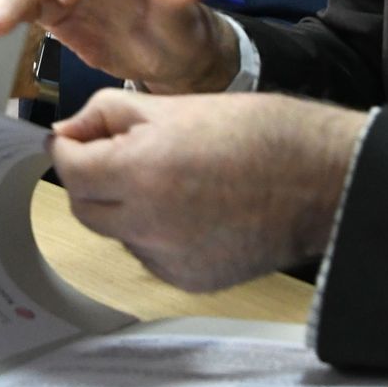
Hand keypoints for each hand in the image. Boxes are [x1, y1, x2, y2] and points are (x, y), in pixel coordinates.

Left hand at [50, 89, 368, 291]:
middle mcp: (147, 222)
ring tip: (168, 183)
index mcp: (139, 171)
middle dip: (89, 181)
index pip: (69, 169)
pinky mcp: (188, 279)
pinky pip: (148, 256)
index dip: (66, 150)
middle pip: (83, 207)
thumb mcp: (172, 106)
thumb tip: (66, 130)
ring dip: (123, 209)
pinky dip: (154, 236)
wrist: (321, 178)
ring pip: (115, 234)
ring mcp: (167, 257)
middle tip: (114, 158)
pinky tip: (188, 212)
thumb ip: (106, 115)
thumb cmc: (255, 134)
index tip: (73, 141)